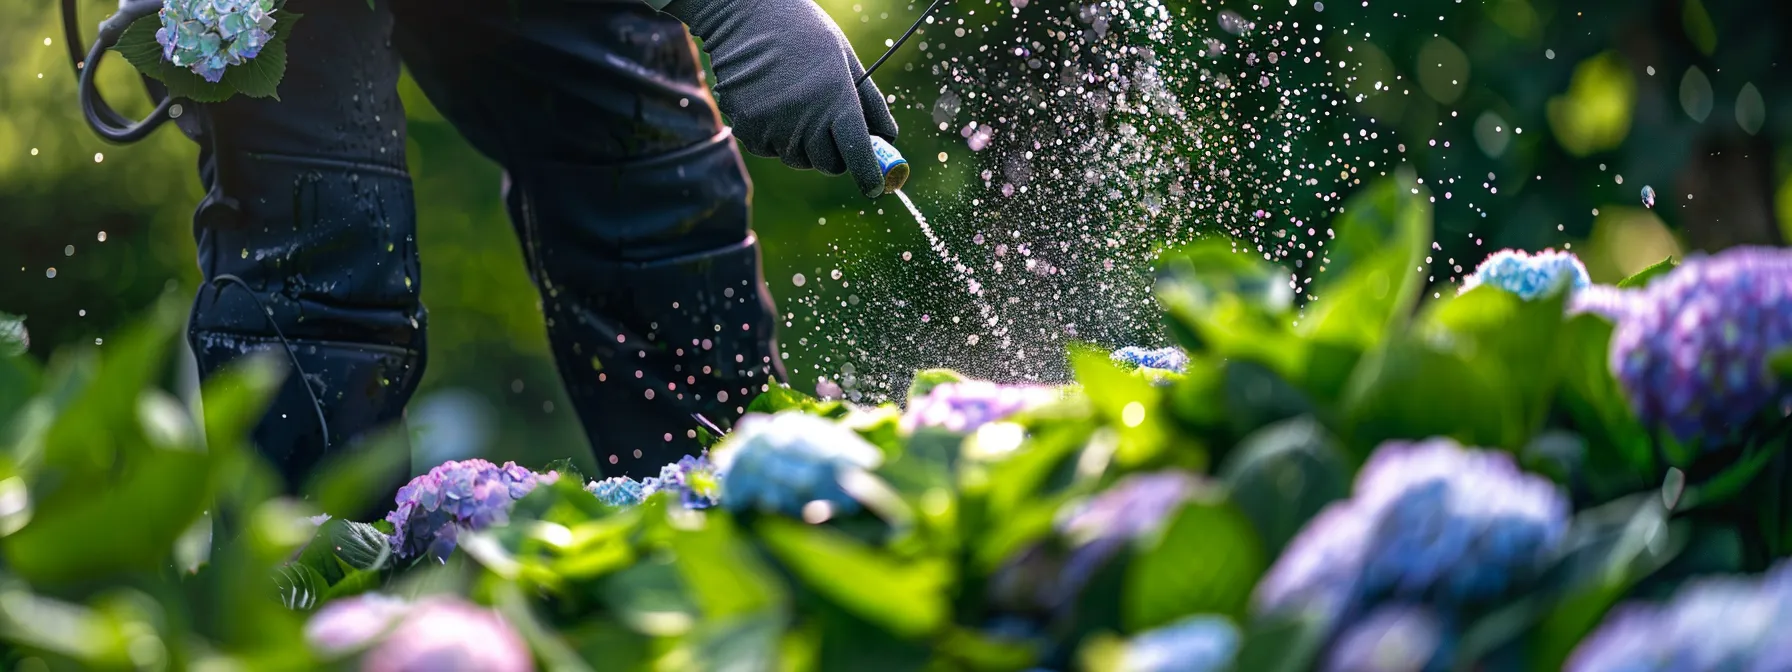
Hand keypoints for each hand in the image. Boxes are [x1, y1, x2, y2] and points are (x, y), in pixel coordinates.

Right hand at [663, 0, 900, 196]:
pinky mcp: (748, 130)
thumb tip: (888, 138)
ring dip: (805, 146)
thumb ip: (870, 102)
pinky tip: (773, 104)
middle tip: (833, 132)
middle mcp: (804, 118)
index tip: (875, 187)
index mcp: (835, 98)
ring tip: (799, 107)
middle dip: (836, 155)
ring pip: (798, 159)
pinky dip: (776, 138)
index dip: (869, 175)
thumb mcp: (845, 59)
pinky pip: (770, 150)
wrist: (746, 16)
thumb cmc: (804, 33)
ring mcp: (773, 127)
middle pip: (829, 164)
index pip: (858, 153)